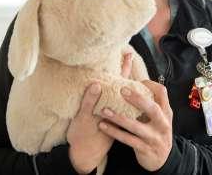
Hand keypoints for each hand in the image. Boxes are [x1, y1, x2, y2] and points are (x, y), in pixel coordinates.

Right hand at [67, 53, 132, 173]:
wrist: (83, 156)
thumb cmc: (82, 137)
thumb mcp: (83, 119)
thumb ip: (89, 102)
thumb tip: (97, 85)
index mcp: (110, 107)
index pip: (121, 83)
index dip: (123, 69)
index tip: (128, 54)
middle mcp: (114, 109)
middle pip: (123, 86)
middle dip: (124, 70)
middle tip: (128, 55)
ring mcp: (112, 113)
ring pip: (119, 93)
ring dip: (120, 80)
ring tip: (122, 66)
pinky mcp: (108, 118)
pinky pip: (113, 100)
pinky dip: (112, 91)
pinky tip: (110, 85)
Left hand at [98, 80, 172, 170]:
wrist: (162, 160)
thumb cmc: (155, 132)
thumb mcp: (158, 118)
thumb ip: (148, 103)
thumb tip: (132, 82)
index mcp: (166, 112)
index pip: (162, 93)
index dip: (150, 84)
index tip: (136, 80)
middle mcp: (163, 124)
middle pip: (152, 108)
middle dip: (137, 99)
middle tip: (121, 90)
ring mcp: (154, 138)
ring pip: (136, 126)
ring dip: (119, 118)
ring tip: (104, 110)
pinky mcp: (145, 149)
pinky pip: (128, 139)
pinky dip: (114, 132)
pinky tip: (103, 126)